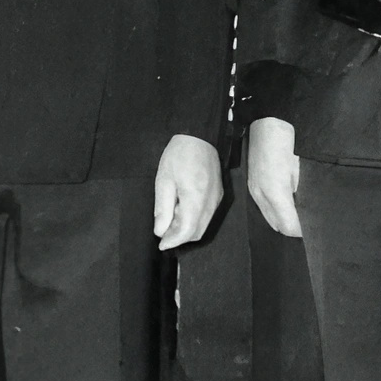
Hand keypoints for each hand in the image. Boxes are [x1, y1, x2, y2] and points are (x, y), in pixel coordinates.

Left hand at [153, 133, 224, 249]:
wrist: (200, 136)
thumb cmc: (180, 154)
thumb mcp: (164, 180)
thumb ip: (162, 208)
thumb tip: (160, 230)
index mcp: (196, 198)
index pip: (187, 231)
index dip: (173, 241)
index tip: (161, 244)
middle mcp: (211, 202)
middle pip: (197, 232)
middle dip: (179, 237)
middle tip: (163, 232)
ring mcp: (217, 199)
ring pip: (203, 225)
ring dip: (187, 229)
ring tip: (171, 218)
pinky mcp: (219, 194)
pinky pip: (207, 215)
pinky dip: (194, 220)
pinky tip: (182, 210)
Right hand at [246, 117, 301, 237]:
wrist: (269, 120)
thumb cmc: (289, 141)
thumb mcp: (301, 168)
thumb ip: (303, 193)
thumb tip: (307, 212)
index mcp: (275, 191)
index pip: (289, 225)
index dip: (302, 229)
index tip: (315, 228)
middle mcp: (261, 194)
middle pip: (278, 226)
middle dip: (293, 228)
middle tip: (309, 224)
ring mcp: (254, 190)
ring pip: (270, 218)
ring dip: (284, 221)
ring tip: (300, 216)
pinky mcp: (252, 185)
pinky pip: (264, 208)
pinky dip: (276, 212)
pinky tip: (287, 205)